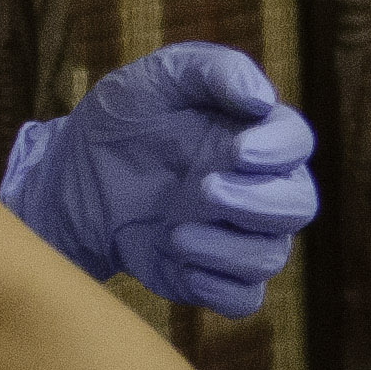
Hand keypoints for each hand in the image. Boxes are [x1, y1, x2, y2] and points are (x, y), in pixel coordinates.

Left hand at [0, 41, 321, 317]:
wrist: (72, 177)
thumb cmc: (123, 118)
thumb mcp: (159, 78)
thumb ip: (214, 71)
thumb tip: (263, 100)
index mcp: (253, 135)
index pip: (296, 142)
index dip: (277, 151)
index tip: (235, 151)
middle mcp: (257, 188)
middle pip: (298, 204)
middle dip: (257, 203)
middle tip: (202, 190)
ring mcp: (236, 235)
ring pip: (271, 255)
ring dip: (228, 247)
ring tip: (174, 232)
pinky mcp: (210, 274)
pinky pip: (244, 298)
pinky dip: (220, 288)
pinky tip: (180, 263)